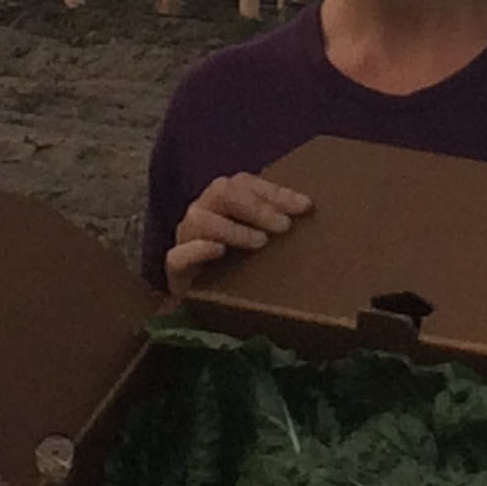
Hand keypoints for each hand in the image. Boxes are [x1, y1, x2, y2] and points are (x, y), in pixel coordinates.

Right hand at [162, 174, 312, 293]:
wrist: (200, 301)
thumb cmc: (236, 265)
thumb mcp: (258, 240)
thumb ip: (276, 226)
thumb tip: (311, 217)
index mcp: (223, 201)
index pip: (246, 184)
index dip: (276, 192)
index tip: (305, 206)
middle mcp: (202, 211)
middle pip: (223, 192)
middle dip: (256, 207)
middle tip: (284, 226)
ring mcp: (186, 237)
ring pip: (201, 219)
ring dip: (234, 229)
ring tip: (260, 242)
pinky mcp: (174, 266)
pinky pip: (178, 254)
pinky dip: (198, 249)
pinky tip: (218, 250)